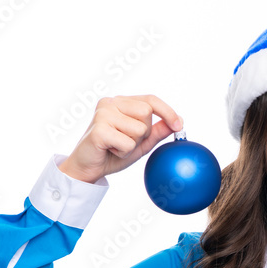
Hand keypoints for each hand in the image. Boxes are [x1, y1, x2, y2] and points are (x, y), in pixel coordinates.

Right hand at [58, 94, 182, 183]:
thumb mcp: (140, 142)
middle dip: (143, 133)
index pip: (150, 99)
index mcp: (120, 102)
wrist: (87, 168)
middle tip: (126, 141)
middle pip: (147, 113)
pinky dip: (123, 152)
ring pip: (139, 129)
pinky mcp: (99, 130)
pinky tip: (110, 150)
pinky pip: (128, 143)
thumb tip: (178, 120)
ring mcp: (103, 114)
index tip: (179, 126)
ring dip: (132, 144)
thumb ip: (157, 131)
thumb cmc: (112, 153)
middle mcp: (110, 103)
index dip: (167, 111)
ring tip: (116, 146)